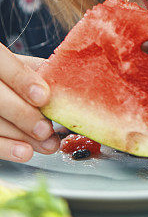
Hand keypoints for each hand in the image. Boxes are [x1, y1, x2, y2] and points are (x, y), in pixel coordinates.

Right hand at [0, 44, 58, 161]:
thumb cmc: (8, 75)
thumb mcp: (20, 64)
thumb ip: (39, 70)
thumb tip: (72, 77)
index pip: (5, 65)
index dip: (24, 81)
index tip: (43, 96)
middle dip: (24, 115)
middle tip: (46, 128)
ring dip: (22, 136)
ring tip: (46, 143)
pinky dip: (7, 148)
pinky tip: (25, 151)